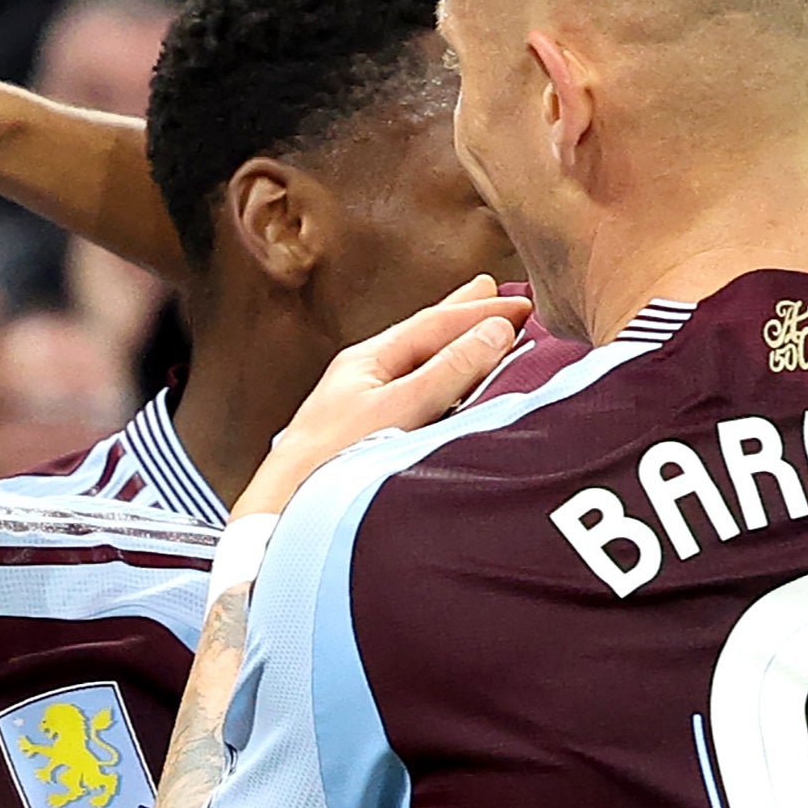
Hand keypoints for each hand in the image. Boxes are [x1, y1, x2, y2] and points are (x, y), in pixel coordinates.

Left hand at [233, 276, 529, 515]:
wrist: (283, 512)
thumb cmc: (330, 459)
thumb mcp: (400, 406)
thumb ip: (448, 371)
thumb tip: (493, 334)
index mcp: (367, 361)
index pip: (433, 323)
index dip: (479, 311)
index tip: (524, 304)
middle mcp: (364, 380)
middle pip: (423, 339)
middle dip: (461, 317)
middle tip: (493, 295)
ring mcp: (363, 410)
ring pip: (419, 369)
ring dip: (454, 352)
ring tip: (480, 339)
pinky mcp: (366, 442)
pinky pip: (416, 401)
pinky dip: (444, 387)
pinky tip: (452, 397)